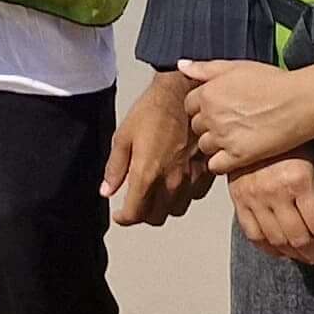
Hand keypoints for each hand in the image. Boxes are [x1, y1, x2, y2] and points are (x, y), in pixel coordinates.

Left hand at [101, 72, 211, 225]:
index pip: (135, 214)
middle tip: (135, 203)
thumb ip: (115, 168)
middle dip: (143, 214)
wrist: (184, 95)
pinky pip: (194, 197)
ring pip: (176, 210)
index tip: (120, 215)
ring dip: (163, 207)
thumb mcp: (123, 136)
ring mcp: (191, 179)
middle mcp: (171, 182)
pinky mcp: (207, 172)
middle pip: (156, 217)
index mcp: (146, 175)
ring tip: (155, 193)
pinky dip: (183, 196)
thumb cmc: (152, 112)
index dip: (124, 218)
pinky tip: (175, 182)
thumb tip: (107, 191)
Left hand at [178, 57, 313, 178]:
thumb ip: (206, 68)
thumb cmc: (274, 83)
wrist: (301, 103)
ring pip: (204, 146)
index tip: (219, 109)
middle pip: (196, 126)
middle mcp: (211, 116)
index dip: (204, 107)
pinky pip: (215, 165)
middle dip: (209, 125)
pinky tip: (235, 155)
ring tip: (235, 138)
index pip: (190, 105)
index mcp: (208, 93)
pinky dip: (222, 162)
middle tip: (229, 124)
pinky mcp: (237, 156)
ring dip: (215, 144)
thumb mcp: (237, 66)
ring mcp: (223, 137)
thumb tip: (181, 66)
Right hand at [229, 157, 313, 268]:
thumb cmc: (291, 147)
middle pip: (300, 239)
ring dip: (298, 256)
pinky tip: (284, 251)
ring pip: (277, 242)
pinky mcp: (238, 202)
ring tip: (312, 257)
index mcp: (298, 181)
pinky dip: (270, 249)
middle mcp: (274, 193)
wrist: (254, 130)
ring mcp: (253, 199)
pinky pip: (254, 236)